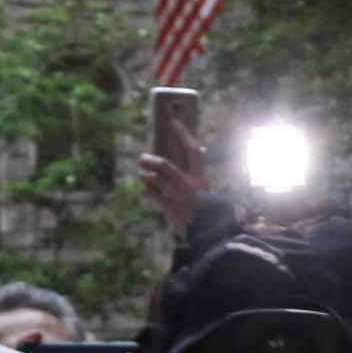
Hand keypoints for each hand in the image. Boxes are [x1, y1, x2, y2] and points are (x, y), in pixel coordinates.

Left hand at [138, 117, 209, 235]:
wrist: (207, 231)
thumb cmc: (209, 208)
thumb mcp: (208, 188)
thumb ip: (200, 169)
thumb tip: (202, 148)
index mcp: (200, 177)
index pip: (193, 150)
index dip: (183, 134)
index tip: (173, 121)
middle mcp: (187, 184)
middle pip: (164, 164)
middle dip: (150, 160)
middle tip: (143, 159)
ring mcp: (176, 195)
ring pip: (153, 178)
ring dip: (145, 175)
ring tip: (142, 174)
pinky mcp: (167, 206)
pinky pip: (150, 193)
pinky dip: (146, 190)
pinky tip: (146, 190)